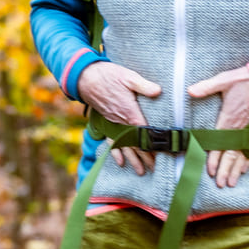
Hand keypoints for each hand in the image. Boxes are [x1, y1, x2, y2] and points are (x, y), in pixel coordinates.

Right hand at [77, 61, 162, 176]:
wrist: (86, 77)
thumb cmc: (109, 75)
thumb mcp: (128, 77)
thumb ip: (143, 85)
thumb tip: (158, 91)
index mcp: (129, 112)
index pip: (144, 133)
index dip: (152, 145)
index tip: (162, 156)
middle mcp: (121, 122)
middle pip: (135, 144)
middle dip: (144, 158)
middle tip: (154, 169)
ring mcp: (113, 124)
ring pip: (124, 146)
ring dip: (132, 159)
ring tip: (140, 172)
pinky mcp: (106, 122)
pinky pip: (111, 141)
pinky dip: (115, 152)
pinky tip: (120, 162)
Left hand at [187, 65, 248, 188]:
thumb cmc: (248, 80)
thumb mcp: (225, 80)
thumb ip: (207, 87)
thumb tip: (189, 90)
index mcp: (228, 119)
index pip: (218, 143)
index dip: (214, 159)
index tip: (210, 171)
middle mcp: (239, 129)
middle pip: (230, 155)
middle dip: (225, 170)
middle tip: (221, 184)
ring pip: (242, 155)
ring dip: (236, 170)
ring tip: (231, 183)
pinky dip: (248, 161)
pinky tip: (245, 170)